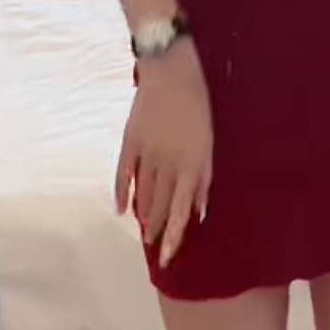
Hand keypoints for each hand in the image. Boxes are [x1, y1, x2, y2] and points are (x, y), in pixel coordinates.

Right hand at [115, 36, 212, 269]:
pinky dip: (122, 192)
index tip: (169, 257)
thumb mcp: (209, 144)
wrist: (172, 72)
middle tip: (154, 249)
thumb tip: (199, 211)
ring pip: (142, 194)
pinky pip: (124, 173)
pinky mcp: (130, 141)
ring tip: (143, 234)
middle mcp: (167, 165)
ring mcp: (146, 154)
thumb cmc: (199, 106)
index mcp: (190, 165)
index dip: (173, 236)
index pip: (179, 212)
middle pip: (158, 206)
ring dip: (143, 215)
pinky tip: (121, 209)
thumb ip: (203, 179)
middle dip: (157, 230)